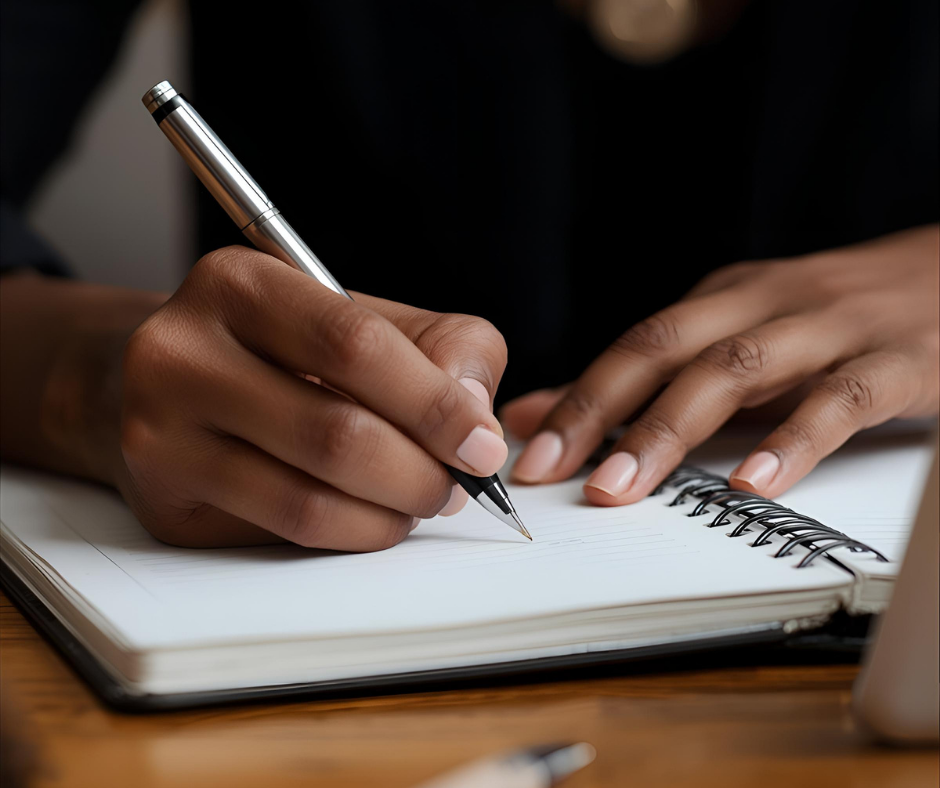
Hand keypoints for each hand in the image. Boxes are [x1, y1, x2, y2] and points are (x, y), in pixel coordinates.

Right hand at [12, 245, 501, 550]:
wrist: (175, 382)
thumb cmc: (288, 349)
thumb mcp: (368, 318)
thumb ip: (445, 350)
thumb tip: (477, 425)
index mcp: (240, 284)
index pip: (354, 344)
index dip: (433, 404)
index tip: (483, 446)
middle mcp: (181, 354)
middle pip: (335, 433)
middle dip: (420, 473)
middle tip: (456, 486)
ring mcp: (158, 434)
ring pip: (308, 501)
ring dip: (390, 515)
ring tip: (419, 502)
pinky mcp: (164, 502)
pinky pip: (282, 536)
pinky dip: (350, 534)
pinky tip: (371, 516)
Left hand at [504, 225, 938, 502]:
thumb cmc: (833, 323)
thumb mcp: (740, 339)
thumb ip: (648, 382)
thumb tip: (539, 413)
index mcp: (725, 300)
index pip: (634, 346)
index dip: (578, 399)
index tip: (532, 456)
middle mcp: (766, 304)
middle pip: (668, 349)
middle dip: (605, 411)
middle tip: (561, 474)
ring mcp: (831, 329)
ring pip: (737, 370)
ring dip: (672, 429)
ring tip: (626, 487)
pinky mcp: (898, 361)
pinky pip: (841, 400)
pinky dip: (793, 442)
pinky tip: (754, 484)